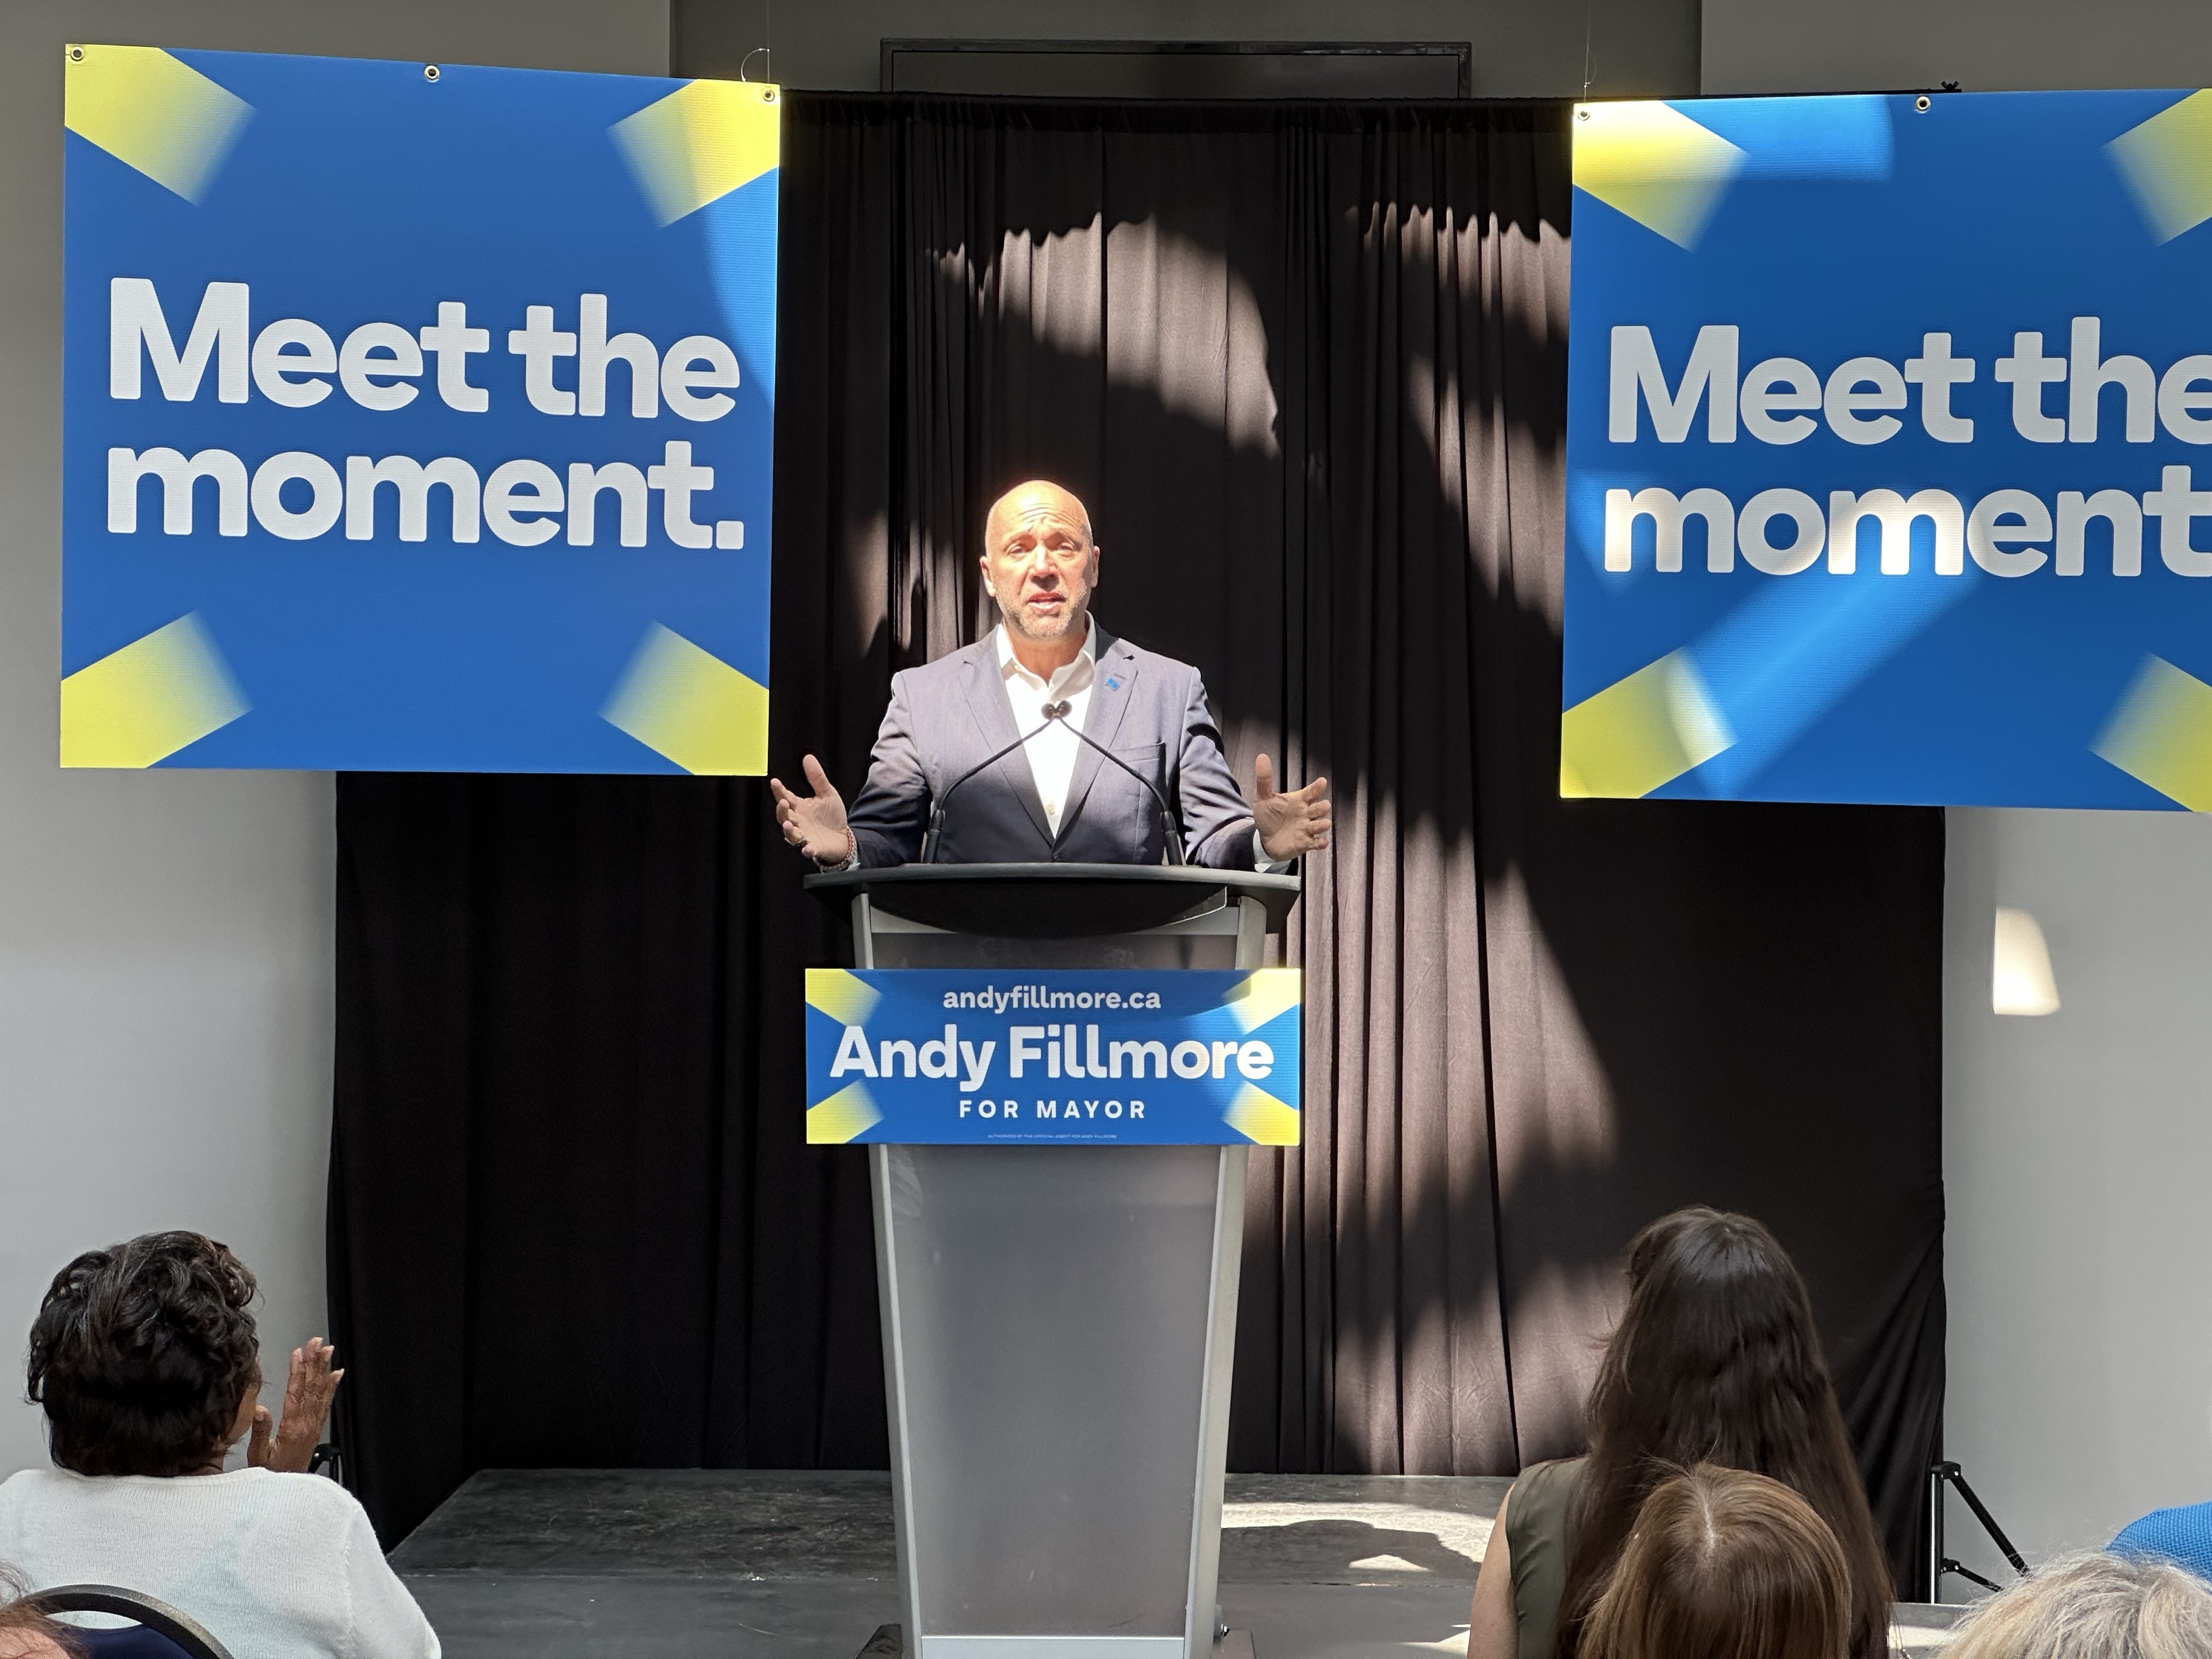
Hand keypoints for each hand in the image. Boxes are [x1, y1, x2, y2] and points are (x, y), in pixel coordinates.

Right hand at [247, 1337, 342, 1473]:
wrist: (288, 1488)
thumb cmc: (270, 1473)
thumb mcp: (258, 1456)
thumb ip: (260, 1431)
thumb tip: (260, 1409)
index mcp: (292, 1427)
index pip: (296, 1393)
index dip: (298, 1371)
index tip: (299, 1353)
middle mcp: (307, 1423)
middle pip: (311, 1387)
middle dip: (314, 1362)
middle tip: (317, 1342)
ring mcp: (314, 1424)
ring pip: (320, 1391)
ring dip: (324, 1369)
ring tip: (328, 1351)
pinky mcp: (316, 1428)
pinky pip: (326, 1403)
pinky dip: (332, 1387)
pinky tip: (337, 1374)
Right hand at [769, 754, 850, 863]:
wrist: (843, 837)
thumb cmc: (832, 816)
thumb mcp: (827, 794)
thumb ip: (817, 778)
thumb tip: (808, 757)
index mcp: (799, 807)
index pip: (785, 797)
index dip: (779, 791)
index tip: (775, 782)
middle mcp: (798, 822)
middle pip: (784, 816)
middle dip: (782, 810)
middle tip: (783, 802)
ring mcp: (805, 836)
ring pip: (791, 834)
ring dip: (788, 830)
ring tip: (788, 824)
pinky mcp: (814, 847)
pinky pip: (808, 850)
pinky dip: (807, 850)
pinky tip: (808, 848)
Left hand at [1253, 753, 1329, 860]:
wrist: (1264, 838)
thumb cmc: (1269, 815)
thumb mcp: (1263, 797)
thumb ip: (1264, 779)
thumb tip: (1262, 757)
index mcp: (1299, 800)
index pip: (1310, 792)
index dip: (1316, 788)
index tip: (1322, 782)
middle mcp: (1306, 813)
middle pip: (1318, 809)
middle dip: (1321, 807)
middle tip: (1325, 805)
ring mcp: (1306, 828)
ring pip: (1319, 825)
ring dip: (1322, 825)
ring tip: (1325, 823)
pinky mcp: (1304, 843)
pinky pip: (1314, 843)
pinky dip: (1319, 843)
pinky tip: (1322, 842)